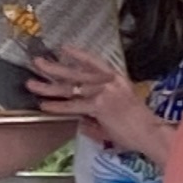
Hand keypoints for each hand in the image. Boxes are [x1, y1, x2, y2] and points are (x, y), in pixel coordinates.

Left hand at [28, 52, 160, 161]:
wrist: (150, 133)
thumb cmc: (138, 125)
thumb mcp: (119, 110)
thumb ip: (98, 113)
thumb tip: (83, 121)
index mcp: (116, 78)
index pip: (94, 61)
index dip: (77, 54)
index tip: (63, 49)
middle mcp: (110, 81)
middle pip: (76, 72)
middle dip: (54, 67)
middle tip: (37, 63)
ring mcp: (105, 92)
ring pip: (71, 87)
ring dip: (49, 86)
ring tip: (32, 84)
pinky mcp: (100, 106)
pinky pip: (73, 105)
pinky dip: (58, 106)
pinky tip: (45, 105)